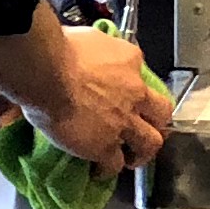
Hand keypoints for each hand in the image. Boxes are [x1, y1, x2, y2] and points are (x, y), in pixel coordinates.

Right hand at [0, 12, 172, 174]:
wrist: (47, 73)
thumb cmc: (58, 49)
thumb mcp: (86, 37)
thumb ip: (94, 46)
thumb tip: (84, 47)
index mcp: (129, 60)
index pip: (139, 72)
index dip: (132, 83)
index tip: (121, 90)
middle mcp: (135, 92)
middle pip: (162, 111)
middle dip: (156, 122)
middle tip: (144, 127)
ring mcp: (124, 122)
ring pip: (150, 143)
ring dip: (142, 151)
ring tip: (130, 157)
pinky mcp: (106, 147)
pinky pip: (114, 164)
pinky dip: (107, 169)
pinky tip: (98, 171)